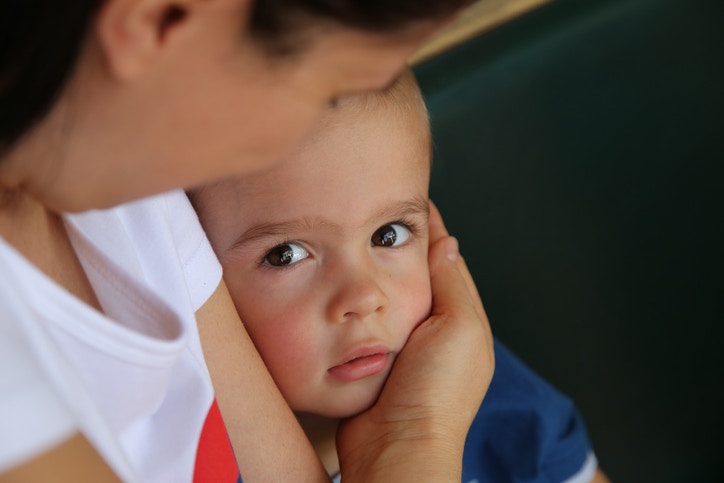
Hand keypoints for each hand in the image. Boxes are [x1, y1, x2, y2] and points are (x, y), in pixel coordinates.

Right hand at [336, 201, 494, 481]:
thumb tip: (448, 244)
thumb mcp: (458, 328)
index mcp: (461, 320)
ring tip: (358, 242)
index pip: (447, 263)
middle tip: (378, 217)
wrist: (398, 446)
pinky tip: (343, 291)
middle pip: (418, 278)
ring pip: (388, 298)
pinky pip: (366, 323)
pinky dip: (358, 305)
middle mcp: (433, 333)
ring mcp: (402, 348)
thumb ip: (452, 285)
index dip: (431, 232)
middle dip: (402, 248)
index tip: (414, 204)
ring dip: (377, 274)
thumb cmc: (435, 393)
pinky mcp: (372, 362)